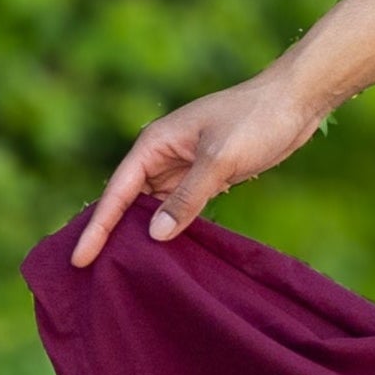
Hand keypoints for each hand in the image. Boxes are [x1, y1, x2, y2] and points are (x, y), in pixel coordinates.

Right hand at [70, 67, 330, 267]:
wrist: (295, 101)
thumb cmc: (255, 120)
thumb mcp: (220, 160)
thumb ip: (187, 197)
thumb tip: (155, 233)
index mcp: (154, 144)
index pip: (117, 192)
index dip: (98, 227)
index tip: (79, 259)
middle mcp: (162, 155)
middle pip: (128, 201)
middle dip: (112, 232)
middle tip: (92, 272)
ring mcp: (185, 166)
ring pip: (154, 206)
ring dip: (143, 233)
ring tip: (125, 269)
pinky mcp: (207, 175)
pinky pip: (180, 206)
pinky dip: (172, 226)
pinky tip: (168, 251)